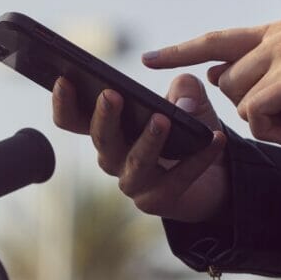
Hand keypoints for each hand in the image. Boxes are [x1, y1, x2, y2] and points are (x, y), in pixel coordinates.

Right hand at [51, 73, 227, 222]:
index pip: (73, 120)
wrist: (216, 175)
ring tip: (162, 120)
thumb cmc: (189, 131)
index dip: (64, 103)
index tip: (64, 79)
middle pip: (101, 139)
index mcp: (108, 131)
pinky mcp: (158, 200)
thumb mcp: (189, 99)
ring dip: (148, 140)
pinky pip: (177, 178)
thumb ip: (184, 88)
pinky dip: (198, 159)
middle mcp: (113, 158)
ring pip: (135, 161)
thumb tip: (180, 103)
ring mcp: (133, 182)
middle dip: (104, 117)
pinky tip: (214, 140)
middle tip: (110, 95)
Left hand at [142, 20, 280, 144]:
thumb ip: (247, 75)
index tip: (147, 59)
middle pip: (225, 82)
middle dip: (248, 106)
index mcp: (276, 34)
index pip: (216, 41)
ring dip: (264, 122)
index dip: (180, 53)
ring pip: (239, 101)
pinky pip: (254, 112)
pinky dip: (271, 130)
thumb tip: (211, 74)